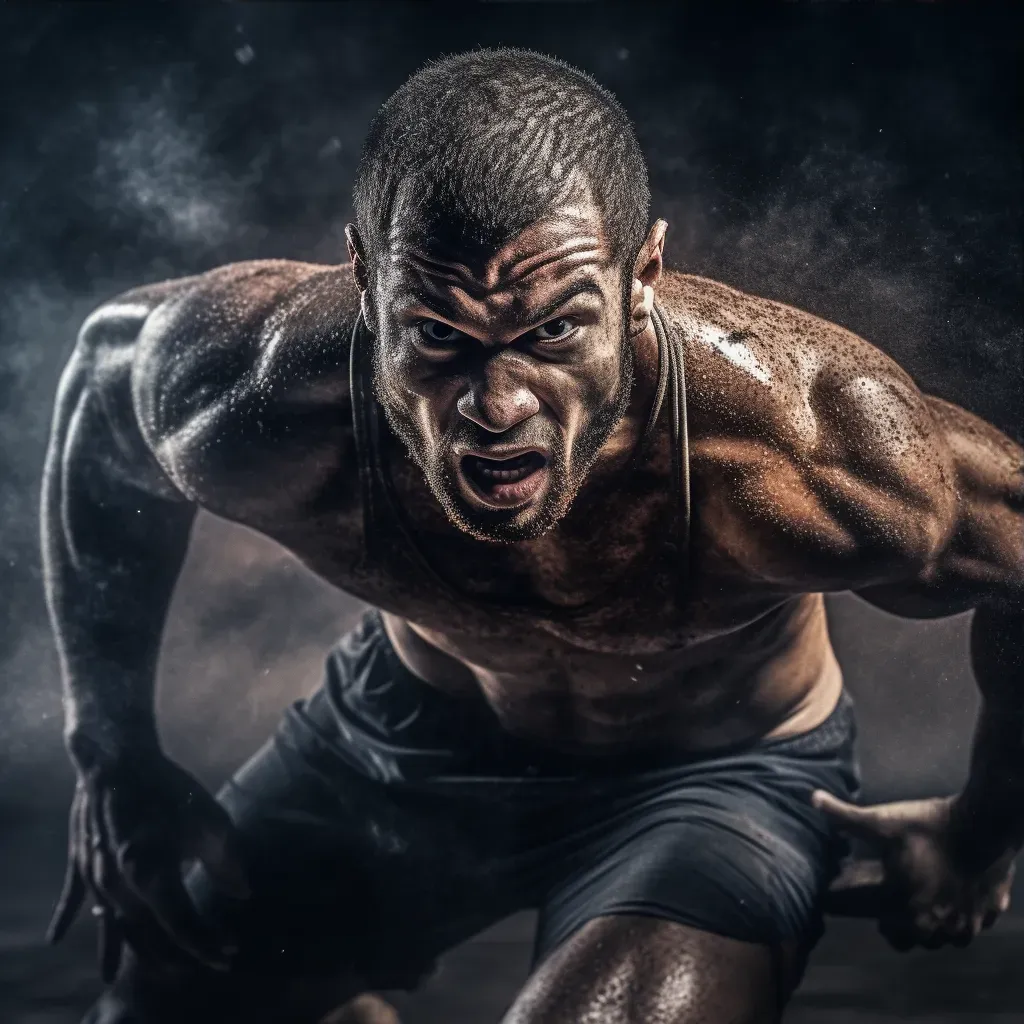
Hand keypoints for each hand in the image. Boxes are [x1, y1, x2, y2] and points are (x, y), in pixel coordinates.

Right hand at [48, 746, 249, 980]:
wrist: (117, 760)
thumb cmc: (169, 789)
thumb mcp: (211, 822)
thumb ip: (227, 862)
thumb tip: (243, 893)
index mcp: (154, 876)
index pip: (184, 925)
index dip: (208, 944)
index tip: (229, 952)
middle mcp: (120, 887)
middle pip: (148, 935)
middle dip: (176, 954)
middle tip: (199, 964)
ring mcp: (96, 877)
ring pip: (114, 927)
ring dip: (134, 948)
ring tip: (154, 966)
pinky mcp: (80, 861)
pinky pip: (71, 899)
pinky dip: (66, 920)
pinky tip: (54, 941)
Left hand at [813, 790, 1014, 949]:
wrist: (986, 822)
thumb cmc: (931, 825)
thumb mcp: (884, 821)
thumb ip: (846, 817)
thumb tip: (813, 799)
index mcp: (906, 910)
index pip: (875, 924)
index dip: (860, 910)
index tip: (849, 896)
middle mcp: (936, 928)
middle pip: (904, 939)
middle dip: (892, 922)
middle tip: (884, 896)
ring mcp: (966, 926)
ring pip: (938, 939)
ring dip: (924, 924)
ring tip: (914, 899)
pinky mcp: (989, 915)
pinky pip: (968, 928)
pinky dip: (956, 917)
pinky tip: (949, 896)